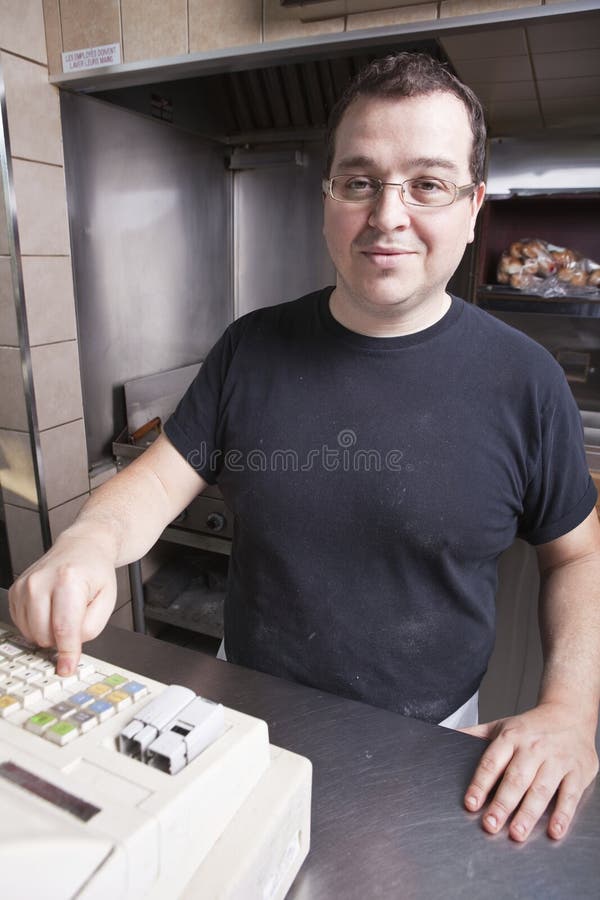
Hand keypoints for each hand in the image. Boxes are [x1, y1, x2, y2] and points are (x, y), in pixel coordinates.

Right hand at [8, 534, 116, 675]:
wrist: (82, 547)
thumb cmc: (95, 572)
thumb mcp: (107, 601)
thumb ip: (90, 628)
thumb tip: (69, 649)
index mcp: (68, 580)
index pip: (64, 627)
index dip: (66, 653)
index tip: (66, 669)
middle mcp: (41, 581)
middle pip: (44, 634)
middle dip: (62, 638)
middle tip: (75, 619)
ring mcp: (24, 586)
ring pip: (31, 633)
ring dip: (49, 632)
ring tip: (63, 611)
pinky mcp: (15, 591)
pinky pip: (22, 626)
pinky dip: (37, 625)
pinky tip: (50, 610)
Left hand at [460, 703, 598, 840]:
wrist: (570, 713)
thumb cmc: (531, 727)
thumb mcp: (501, 725)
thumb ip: (475, 734)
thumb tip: (445, 735)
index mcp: (511, 738)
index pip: (492, 762)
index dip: (480, 784)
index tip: (471, 804)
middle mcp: (533, 748)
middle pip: (516, 779)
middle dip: (502, 803)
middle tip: (490, 824)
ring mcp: (557, 760)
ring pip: (541, 789)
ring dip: (528, 813)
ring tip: (516, 833)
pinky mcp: (578, 772)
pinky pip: (570, 795)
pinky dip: (562, 814)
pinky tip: (554, 830)